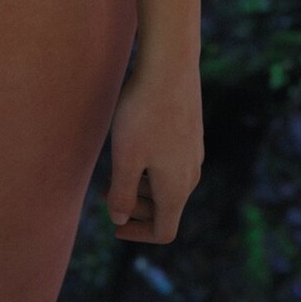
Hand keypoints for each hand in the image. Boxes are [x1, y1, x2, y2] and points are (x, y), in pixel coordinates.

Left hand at [105, 59, 203, 243]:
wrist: (170, 67)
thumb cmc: (143, 113)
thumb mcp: (126, 158)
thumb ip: (121, 194)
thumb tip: (119, 219)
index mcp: (176, 189)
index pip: (163, 231)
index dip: (138, 234)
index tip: (115, 225)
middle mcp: (191, 175)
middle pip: (166, 208)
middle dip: (135, 208)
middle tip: (106, 192)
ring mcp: (194, 152)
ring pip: (168, 184)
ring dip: (141, 186)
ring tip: (115, 166)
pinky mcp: (192, 133)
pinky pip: (172, 163)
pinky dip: (151, 166)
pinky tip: (133, 143)